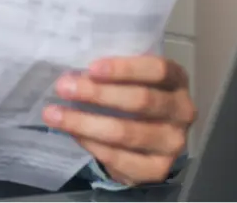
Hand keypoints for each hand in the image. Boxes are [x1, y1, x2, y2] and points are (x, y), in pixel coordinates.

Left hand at [42, 55, 195, 185]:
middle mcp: (182, 111)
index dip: (125, 68)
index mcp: (177, 81)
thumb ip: (112, 73)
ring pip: (127, 132)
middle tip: (63, 87)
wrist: (149, 143)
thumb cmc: (133, 98)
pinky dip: (91, 144)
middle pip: (142, 101)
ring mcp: (173, 143)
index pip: (158, 70)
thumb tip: (72, 71)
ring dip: (85, 122)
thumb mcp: (131, 79)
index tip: (92, 68)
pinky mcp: (157, 170)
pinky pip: (119, 157)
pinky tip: (72, 133)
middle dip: (98, 94)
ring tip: (54, 114)